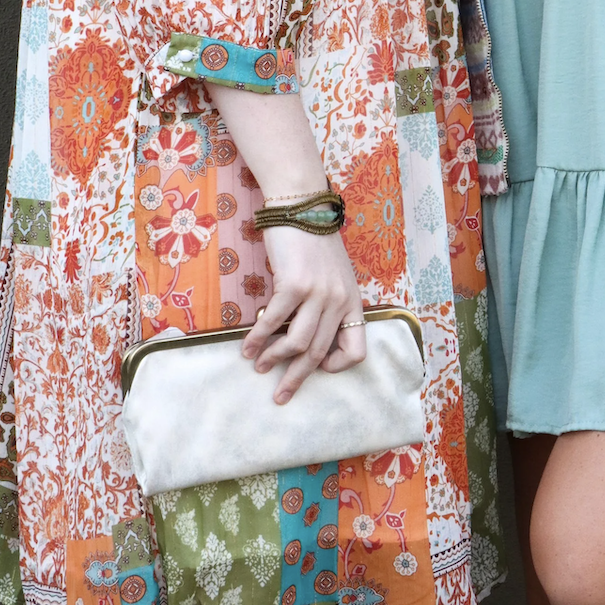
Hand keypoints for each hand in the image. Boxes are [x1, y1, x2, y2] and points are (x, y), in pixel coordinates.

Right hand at [240, 224, 365, 401]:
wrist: (302, 208)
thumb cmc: (314, 242)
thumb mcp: (334, 275)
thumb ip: (329, 303)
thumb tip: (308, 336)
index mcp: (353, 301)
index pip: (357, 349)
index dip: (338, 366)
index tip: (318, 368)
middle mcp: (339, 300)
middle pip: (319, 352)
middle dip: (297, 378)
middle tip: (280, 396)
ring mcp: (317, 293)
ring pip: (296, 344)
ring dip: (274, 360)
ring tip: (259, 366)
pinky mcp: (294, 284)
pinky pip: (273, 322)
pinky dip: (258, 339)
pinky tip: (247, 346)